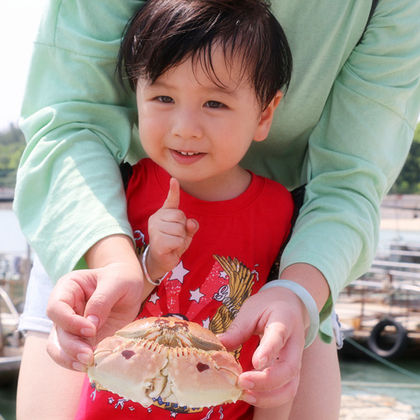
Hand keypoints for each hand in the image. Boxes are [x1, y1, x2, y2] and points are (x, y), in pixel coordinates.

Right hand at [46, 261, 143, 370]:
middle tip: (89, 356)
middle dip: (71, 346)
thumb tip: (91, 324)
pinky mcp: (82, 340)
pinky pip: (72, 355)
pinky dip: (78, 363)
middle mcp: (65, 308)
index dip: (70, 322)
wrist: (130, 286)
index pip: (56, 308)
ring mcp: (71, 326)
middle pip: (57, 331)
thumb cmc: (122, 278)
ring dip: (70, 359)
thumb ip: (103, 300)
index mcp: (68, 288)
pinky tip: (91, 367)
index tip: (91, 330)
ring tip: (88, 364)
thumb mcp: (117, 282)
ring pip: (58, 347)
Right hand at [147, 178, 198, 278]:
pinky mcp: (158, 241)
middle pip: (181, 216)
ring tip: (173, 244)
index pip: (171, 201)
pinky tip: (171, 249)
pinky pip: (178, 240)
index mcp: (163, 214)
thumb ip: (190, 226)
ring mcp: (155, 230)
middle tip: (175, 237)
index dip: (173, 190)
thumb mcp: (185, 233)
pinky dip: (178, 247)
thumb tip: (191, 222)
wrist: (160, 261)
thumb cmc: (172, 244)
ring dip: (181, 239)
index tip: (174, 180)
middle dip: (183, 229)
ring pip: (180, 229)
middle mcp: (156, 219)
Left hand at [218, 287, 307, 407]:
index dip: (268, 351)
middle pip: (289, 369)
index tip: (255, 362)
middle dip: (266, 381)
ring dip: (268, 397)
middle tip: (242, 382)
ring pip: (290, 387)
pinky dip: (268, 398)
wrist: (290, 305)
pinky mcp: (292, 373)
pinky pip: (285, 391)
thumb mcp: (252, 309)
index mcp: (284, 321)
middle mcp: (295, 344)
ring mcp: (296, 361)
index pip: (279, 337)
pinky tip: (248, 395)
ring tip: (244, 394)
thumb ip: (238, 328)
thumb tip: (218, 344)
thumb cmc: (268, 306)